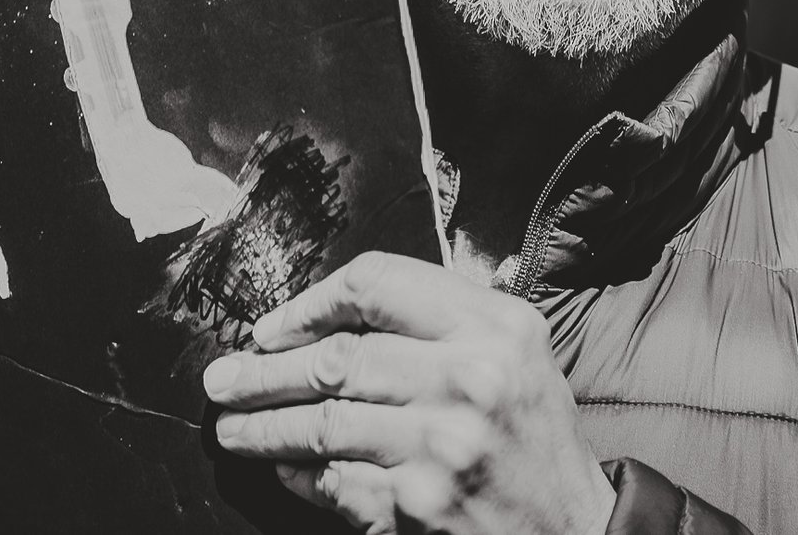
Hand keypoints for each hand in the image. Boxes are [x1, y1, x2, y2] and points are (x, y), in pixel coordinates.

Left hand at [205, 251, 616, 534]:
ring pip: (320, 423)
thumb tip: (325, 315)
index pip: (375, 286)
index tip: (271, 327)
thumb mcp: (513, 351)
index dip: (308, 303)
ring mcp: (440, 448)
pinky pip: (333, 482)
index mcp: (494, 327)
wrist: (574, 531)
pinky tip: (282, 469)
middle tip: (223, 379)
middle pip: (335, 359)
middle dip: (263, 371)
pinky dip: (297, 475)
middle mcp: (470, 381)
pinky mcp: (416, 508)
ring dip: (263, 425)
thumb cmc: (531, 435)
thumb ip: (439, 317)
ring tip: (232, 427)